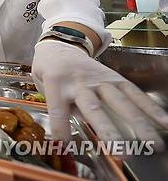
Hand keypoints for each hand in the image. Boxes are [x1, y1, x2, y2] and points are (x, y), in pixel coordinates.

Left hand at [33, 40, 167, 149]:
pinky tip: (164, 122)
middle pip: (94, 108)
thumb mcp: (43, 87)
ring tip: (153, 144)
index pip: (58, 110)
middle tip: (121, 153)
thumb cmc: (49, 72)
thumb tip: (71, 135)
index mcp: (56, 83)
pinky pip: (133, 92)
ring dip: (137, 124)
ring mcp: (99, 79)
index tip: (65, 147)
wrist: (60, 45)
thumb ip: (59, 109)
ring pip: (120, 102)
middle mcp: (79, 81)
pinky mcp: (114, 77)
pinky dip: (149, 108)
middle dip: (108, 131)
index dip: (62, 129)